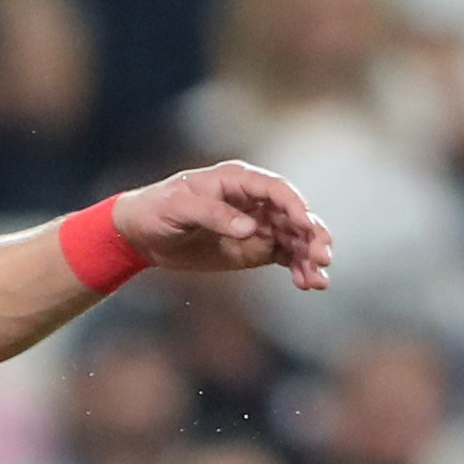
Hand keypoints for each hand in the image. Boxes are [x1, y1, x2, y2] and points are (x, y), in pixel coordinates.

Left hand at [115, 162, 330, 289]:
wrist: (140, 234)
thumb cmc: (156, 209)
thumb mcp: (178, 207)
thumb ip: (214, 215)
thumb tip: (249, 228)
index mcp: (238, 180)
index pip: (276, 189)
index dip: (294, 206)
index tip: (305, 225)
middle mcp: (255, 200)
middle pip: (293, 215)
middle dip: (312, 235)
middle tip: (323, 257)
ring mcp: (258, 225)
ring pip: (294, 238)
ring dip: (310, 256)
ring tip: (319, 280)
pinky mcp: (254, 248)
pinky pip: (284, 256)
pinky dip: (298, 268)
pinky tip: (308, 284)